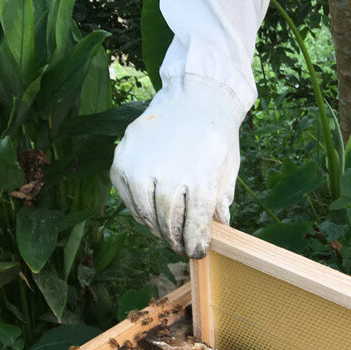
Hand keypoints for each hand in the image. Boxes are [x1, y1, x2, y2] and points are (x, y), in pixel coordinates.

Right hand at [111, 79, 244, 257]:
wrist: (196, 97)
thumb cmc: (215, 137)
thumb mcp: (228, 170)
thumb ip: (221, 201)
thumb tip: (219, 229)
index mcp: (200, 179)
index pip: (195, 225)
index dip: (196, 243)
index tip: (197, 252)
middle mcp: (169, 174)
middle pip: (169, 223)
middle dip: (176, 240)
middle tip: (181, 247)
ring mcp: (142, 166)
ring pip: (146, 213)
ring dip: (157, 229)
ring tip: (166, 233)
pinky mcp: (122, 159)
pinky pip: (126, 196)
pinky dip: (137, 210)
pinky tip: (149, 215)